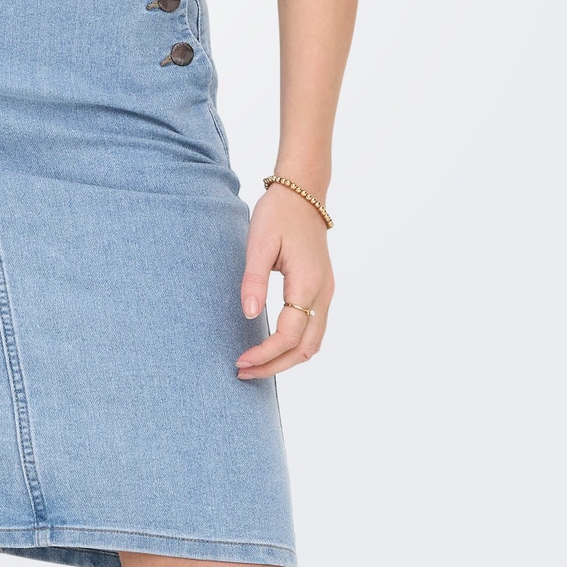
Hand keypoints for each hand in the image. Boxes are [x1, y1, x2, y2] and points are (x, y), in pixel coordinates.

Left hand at [235, 180, 333, 379]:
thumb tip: (249, 315)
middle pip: (306, 349)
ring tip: (257, 364)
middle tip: (244, 372)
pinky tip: (273, 345)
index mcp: (307, 283)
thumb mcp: (258, 242)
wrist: (303, 193)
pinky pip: (314, 329)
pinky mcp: (323, 289)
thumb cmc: (277, 214)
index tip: (240, 361)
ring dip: (287, 359)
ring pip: (314, 343)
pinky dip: (296, 346)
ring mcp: (326, 292)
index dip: (265, 353)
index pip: (288, 335)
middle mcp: (323, 293)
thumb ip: (254, 279)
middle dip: (275, 366)